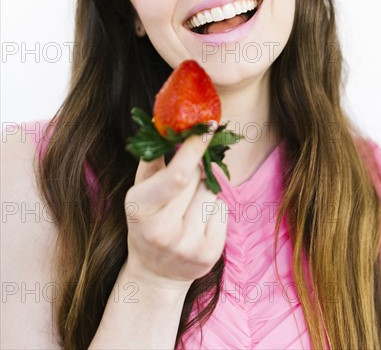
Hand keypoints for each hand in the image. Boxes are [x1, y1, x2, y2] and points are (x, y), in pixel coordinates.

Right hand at [123, 135, 227, 292]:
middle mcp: (162, 231)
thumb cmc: (147, 220)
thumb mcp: (139, 190)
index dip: (194, 149)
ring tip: (187, 209)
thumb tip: (166, 125)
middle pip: (196, 180)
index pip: (177, 175)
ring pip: (211, 193)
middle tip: (182, 187)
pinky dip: (214, 210)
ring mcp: (187, 247)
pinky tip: (198, 223)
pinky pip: (222, 212)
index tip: (207, 128)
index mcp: (140, 208)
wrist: (155, 272)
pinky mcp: (208, 256)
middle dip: (194, 173)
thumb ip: (152, 158)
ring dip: (203, 192)